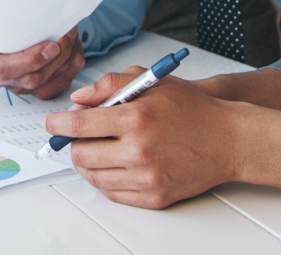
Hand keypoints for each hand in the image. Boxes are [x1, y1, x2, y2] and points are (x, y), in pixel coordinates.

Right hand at [0, 26, 85, 99]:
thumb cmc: (3, 31)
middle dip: (60, 55)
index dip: (33, 59)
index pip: (9, 69)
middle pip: (37, 78)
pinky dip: (73, 64)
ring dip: (70, 57)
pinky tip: (73, 48)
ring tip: (73, 36)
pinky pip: (64, 83)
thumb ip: (12, 25)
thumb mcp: (1, 26)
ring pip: (55, 82)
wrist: (2, 43)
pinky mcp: (43, 91)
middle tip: (70, 33)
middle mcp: (10, 83)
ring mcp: (27, 90)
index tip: (53, 46)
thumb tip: (37, 17)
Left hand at [47, 68, 241, 208]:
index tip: (51, 123)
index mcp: (136, 117)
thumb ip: (111, 85)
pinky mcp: (155, 197)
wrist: (230, 141)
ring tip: (95, 151)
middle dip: (72, 145)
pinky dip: (106, 181)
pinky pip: (114, 194)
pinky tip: (113, 166)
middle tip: (76, 138)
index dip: (58, 124)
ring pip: (94, 177)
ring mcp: (147, 177)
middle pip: (81, 155)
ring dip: (87, 164)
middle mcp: (139, 150)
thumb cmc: (194, 110)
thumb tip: (78, 99)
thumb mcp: (153, 83)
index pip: (80, 125)